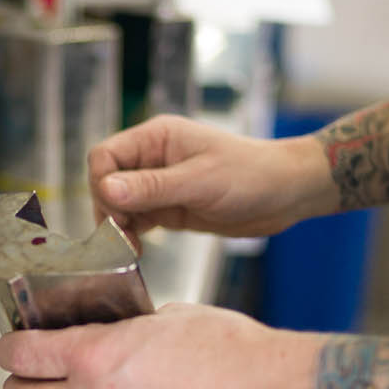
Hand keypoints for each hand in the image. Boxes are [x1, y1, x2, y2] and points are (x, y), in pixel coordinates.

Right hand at [89, 116, 335, 243]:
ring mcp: (160, 183)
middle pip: (106, 181)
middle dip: (109, 210)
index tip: (115, 214)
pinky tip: (139, 250)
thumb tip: (106, 189)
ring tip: (131, 248)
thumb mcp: (200, 182)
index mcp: (157, 138)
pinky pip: (137, 220)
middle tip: (122, 237)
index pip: (105, 156)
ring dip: (119, 226)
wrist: (287, 194)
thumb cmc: (251, 175)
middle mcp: (153, 158)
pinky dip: (132, 235)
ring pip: (119, 204)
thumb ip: (152, 187)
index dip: (101, 184)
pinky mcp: (169, 206)